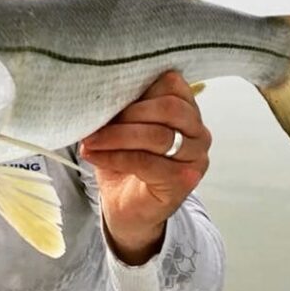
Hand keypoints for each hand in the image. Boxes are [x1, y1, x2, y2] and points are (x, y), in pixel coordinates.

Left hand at [79, 71, 210, 264]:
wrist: (127, 207)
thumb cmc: (125, 160)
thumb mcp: (123, 125)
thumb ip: (124, 105)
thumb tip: (100, 87)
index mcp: (186, 110)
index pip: (171, 83)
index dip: (138, 87)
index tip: (109, 97)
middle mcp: (199, 132)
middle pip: (169, 108)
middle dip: (128, 112)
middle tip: (97, 121)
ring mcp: (196, 158)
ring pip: (158, 136)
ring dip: (117, 136)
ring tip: (90, 140)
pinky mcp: (183, 182)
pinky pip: (146, 162)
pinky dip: (115, 156)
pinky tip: (95, 155)